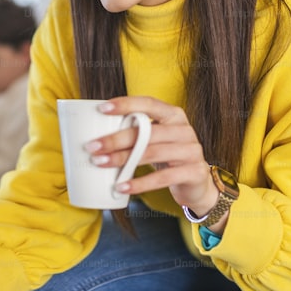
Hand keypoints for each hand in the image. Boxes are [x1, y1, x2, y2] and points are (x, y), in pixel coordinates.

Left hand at [87, 96, 218, 216]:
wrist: (197, 184)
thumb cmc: (168, 158)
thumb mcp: (155, 141)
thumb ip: (137, 133)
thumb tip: (97, 135)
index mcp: (173, 115)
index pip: (149, 104)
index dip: (126, 104)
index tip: (102, 109)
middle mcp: (184, 129)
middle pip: (147, 132)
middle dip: (116, 139)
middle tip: (92, 146)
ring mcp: (191, 150)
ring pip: (152, 153)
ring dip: (123, 159)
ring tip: (100, 163)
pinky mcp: (194, 172)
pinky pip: (163, 177)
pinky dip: (140, 183)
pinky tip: (122, 186)